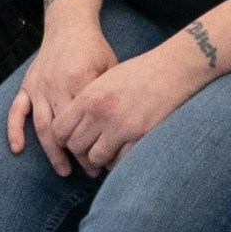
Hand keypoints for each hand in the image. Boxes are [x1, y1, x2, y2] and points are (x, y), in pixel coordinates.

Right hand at [9, 10, 120, 172]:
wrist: (69, 25)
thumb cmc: (95, 49)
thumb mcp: (111, 67)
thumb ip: (110, 94)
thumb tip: (122, 128)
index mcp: (80, 80)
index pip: (86, 122)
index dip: (96, 144)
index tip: (106, 162)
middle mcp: (56, 85)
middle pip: (65, 129)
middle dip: (78, 155)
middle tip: (90, 173)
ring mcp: (39, 86)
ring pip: (42, 126)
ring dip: (52, 152)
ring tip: (63, 171)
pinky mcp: (27, 85)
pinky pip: (17, 111)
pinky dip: (15, 130)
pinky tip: (18, 150)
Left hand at [54, 35, 208, 175]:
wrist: (171, 70)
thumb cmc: (137, 73)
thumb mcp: (104, 80)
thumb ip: (86, 103)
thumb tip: (72, 127)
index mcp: (88, 97)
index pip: (60, 129)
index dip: (63, 138)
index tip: (72, 138)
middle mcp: (100, 113)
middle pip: (76, 146)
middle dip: (81, 150)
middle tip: (90, 147)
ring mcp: (121, 127)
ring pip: (96, 158)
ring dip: (99, 158)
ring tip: (106, 151)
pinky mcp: (140, 137)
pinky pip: (120, 161)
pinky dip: (119, 160)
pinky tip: (122, 151)